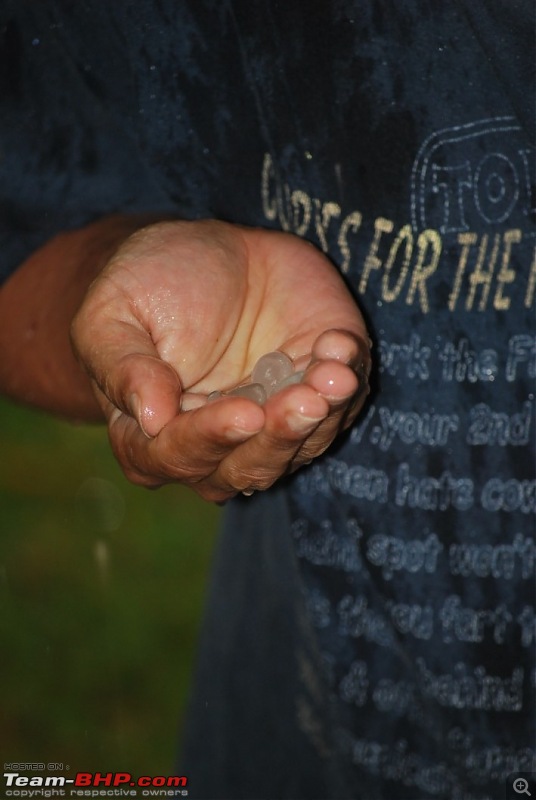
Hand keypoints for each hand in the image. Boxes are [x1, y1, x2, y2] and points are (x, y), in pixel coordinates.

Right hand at [71, 220, 370, 501]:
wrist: (209, 253)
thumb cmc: (150, 285)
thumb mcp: (112, 313)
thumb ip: (123, 367)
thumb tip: (150, 418)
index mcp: (156, 436)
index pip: (181, 457)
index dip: (212, 439)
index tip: (244, 413)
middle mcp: (220, 442)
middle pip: (250, 468)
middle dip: (279, 439)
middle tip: (302, 402)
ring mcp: (276, 421)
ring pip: (304, 444)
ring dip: (323, 415)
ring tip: (333, 374)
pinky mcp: (320, 391)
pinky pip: (342, 402)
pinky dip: (348, 377)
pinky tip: (338, 344)